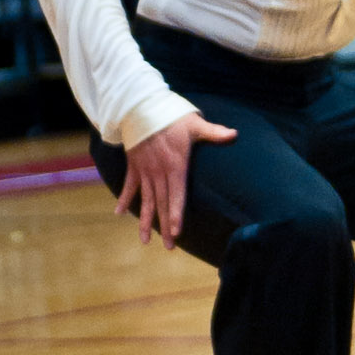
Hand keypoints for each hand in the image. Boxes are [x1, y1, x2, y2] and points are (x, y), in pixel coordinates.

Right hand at [117, 112, 236, 249]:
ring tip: (144, 241)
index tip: (176, 233)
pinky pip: (129, 186)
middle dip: (164, 226)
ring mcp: (145, 170)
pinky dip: (124, 199)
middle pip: (161, 203)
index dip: (176, 215)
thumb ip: (214, 132)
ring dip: (144, 221)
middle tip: (169, 247)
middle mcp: (158, 172)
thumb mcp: (194, 124)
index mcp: (175, 166)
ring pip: (145, 200)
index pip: (177, 195)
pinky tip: (118, 214)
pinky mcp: (134, 165)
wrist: (140, 107)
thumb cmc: (171, 116)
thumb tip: (235, 134)